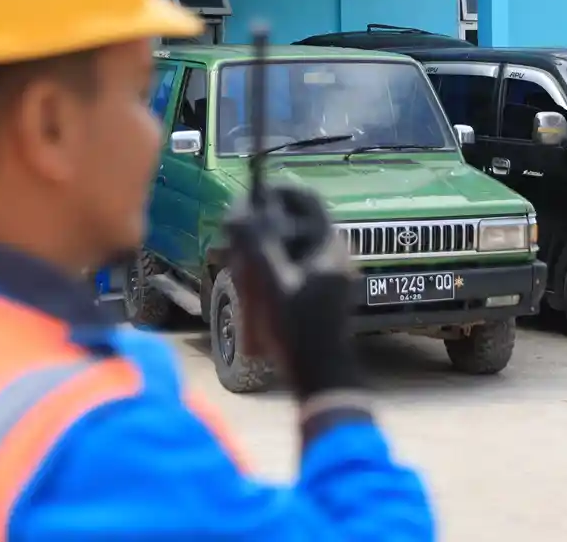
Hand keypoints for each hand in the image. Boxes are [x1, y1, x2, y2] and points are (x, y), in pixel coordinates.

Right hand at [222, 184, 360, 398]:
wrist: (321, 375)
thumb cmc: (298, 329)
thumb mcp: (272, 283)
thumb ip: (256, 245)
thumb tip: (236, 212)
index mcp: (329, 245)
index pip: (305, 198)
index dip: (275, 190)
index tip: (246, 196)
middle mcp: (333, 252)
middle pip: (292, 222)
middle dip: (261, 227)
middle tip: (233, 239)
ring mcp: (327, 271)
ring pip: (288, 245)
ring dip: (262, 251)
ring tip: (241, 272)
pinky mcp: (319, 289)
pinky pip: (291, 265)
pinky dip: (270, 269)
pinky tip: (253, 290)